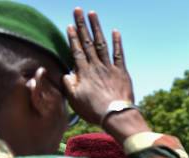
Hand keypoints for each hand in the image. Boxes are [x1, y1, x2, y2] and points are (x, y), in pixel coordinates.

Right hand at [63, 9, 137, 125]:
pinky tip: (115, 31)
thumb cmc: (94, 110)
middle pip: (87, 42)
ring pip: (101, 44)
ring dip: (96, 28)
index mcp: (83, 72)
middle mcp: (96, 66)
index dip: (72, 37)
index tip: (69, 25)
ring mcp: (110, 68)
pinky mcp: (122, 72)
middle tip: (77, 10)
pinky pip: (119, 54)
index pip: (76, 50)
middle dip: (81, 25)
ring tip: (92, 14)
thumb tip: (66, 73)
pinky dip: (117, 43)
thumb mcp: (74, 100)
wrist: (116, 115)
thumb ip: (68, 84)